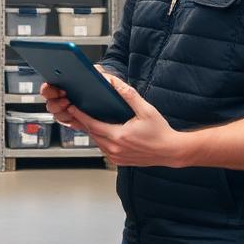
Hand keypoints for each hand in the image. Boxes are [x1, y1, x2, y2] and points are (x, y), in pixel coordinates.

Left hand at [41, 74, 193, 167]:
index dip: (80, 115)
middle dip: (83, 121)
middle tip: (76, 109)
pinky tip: (102, 131)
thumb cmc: (160, 131)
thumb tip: (114, 82)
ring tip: (87, 118)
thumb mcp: (146, 110)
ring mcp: (116, 157)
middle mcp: (115, 149)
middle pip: (92, 133)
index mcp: (119, 136)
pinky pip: (104, 149)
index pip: (92, 125)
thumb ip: (129, 95)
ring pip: (97, 142)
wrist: (171, 151)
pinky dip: (101, 139)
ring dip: (92, 131)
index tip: (72, 107)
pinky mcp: (120, 161)